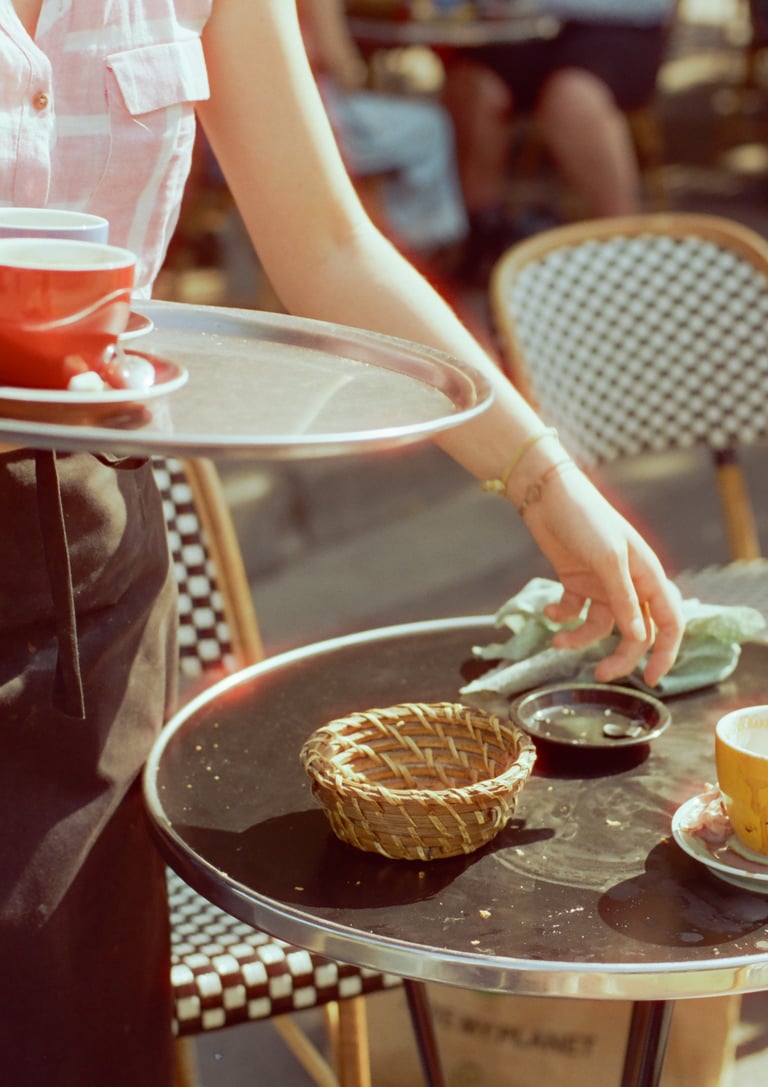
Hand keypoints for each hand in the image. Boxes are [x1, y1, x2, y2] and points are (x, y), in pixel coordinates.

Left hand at [520, 465, 683, 686]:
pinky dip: (562, 616)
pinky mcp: (577, 581)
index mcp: (648, 575)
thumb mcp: (608, 560)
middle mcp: (629, 583)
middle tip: (601, 674)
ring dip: (580, 638)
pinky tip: (548, 611)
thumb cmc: (586, 519)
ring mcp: (602, 584)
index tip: (652, 680)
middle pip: (635, 632)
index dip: (665, 653)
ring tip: (558, 641)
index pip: (670, 622)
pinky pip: (575, 611)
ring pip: (601, 626)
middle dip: (619, 655)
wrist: (547, 495)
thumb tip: (640, 637)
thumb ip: (624, 600)